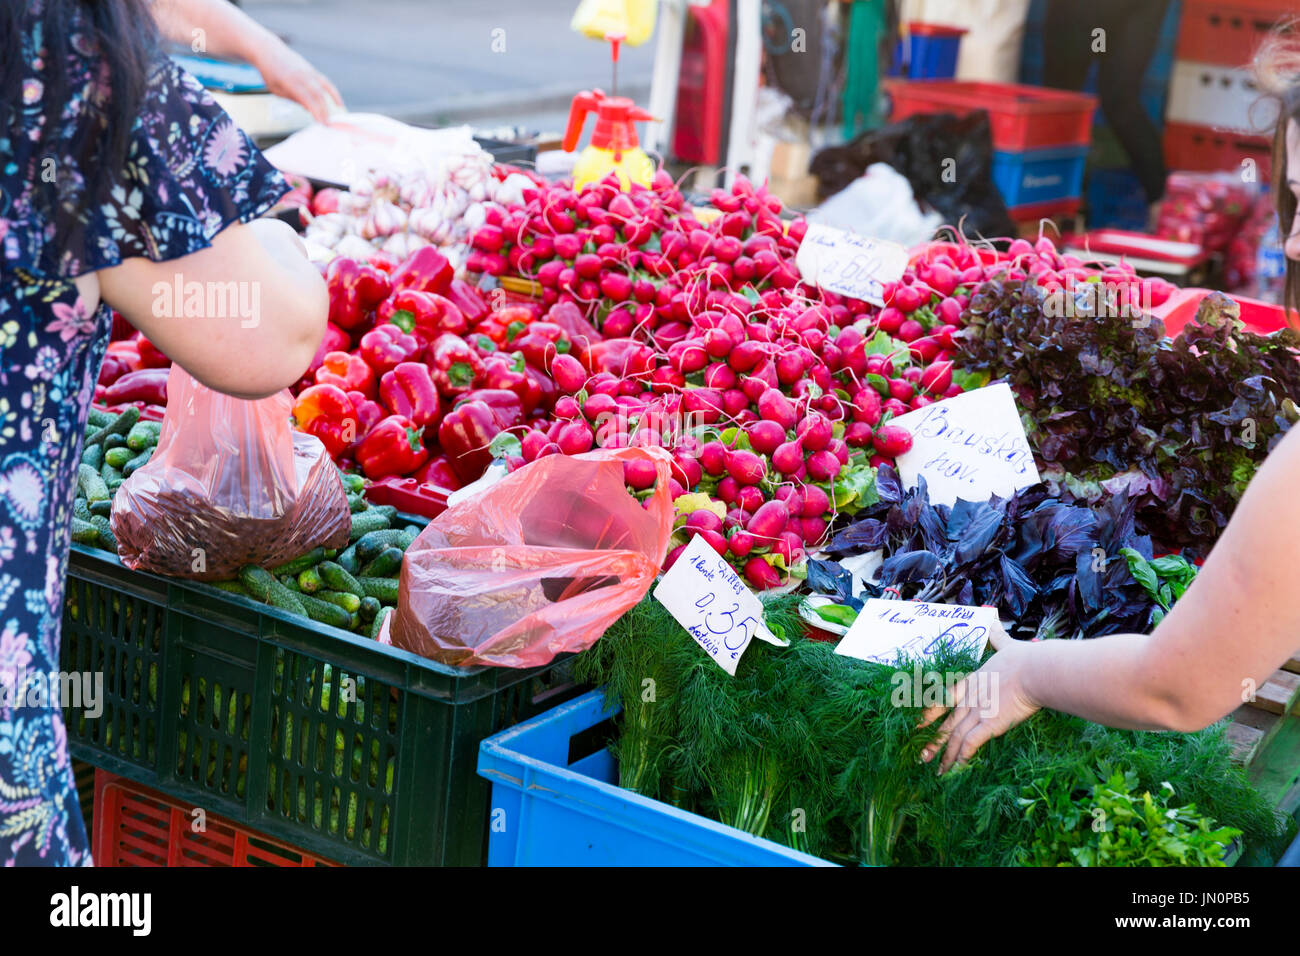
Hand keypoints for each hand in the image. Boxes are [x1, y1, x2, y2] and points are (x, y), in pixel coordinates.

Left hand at [249, 37, 341, 122]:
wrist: (268, 50)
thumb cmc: (270, 72)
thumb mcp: (276, 89)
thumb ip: (293, 98)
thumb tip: (309, 108)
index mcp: (290, 82)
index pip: (307, 99)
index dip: (316, 112)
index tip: (321, 124)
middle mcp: (302, 76)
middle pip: (318, 95)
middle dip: (325, 111)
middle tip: (329, 125)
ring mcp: (309, 72)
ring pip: (324, 89)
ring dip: (332, 103)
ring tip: (336, 115)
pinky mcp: (312, 70)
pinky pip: (326, 83)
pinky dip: (334, 93)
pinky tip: (338, 103)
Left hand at [917, 624, 1041, 773]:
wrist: (1034, 670)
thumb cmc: (1024, 658)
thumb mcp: (1005, 645)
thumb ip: (997, 638)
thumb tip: (993, 621)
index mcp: (971, 682)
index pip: (943, 699)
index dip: (929, 713)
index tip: (918, 724)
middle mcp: (970, 698)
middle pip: (947, 724)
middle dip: (934, 742)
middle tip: (921, 757)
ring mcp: (978, 711)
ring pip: (955, 737)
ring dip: (946, 756)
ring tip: (938, 771)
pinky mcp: (990, 723)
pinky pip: (971, 743)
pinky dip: (962, 756)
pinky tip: (957, 768)